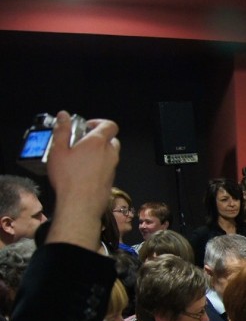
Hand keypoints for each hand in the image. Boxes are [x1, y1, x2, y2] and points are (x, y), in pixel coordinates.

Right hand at [45, 111, 119, 249]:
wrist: (81, 205)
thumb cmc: (68, 177)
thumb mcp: (58, 151)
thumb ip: (62, 131)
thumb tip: (64, 115)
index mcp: (98, 142)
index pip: (110, 125)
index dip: (100, 123)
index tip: (87, 126)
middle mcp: (110, 154)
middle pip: (112, 140)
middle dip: (99, 138)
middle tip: (82, 142)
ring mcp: (113, 168)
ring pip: (110, 154)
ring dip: (99, 152)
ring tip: (80, 158)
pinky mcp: (111, 180)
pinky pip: (108, 167)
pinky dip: (100, 165)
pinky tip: (84, 172)